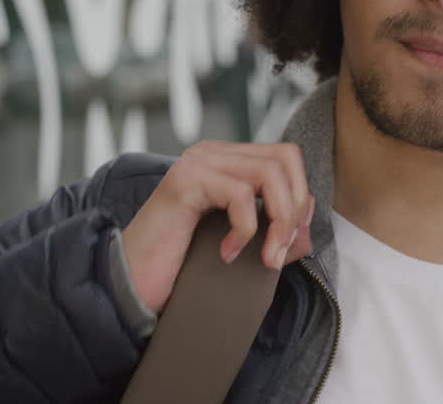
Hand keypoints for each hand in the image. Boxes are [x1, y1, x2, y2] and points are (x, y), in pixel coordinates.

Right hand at [119, 141, 314, 314]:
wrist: (133, 287)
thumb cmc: (184, 267)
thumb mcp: (243, 246)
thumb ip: (277, 229)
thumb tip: (309, 213)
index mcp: (227, 162)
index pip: (286, 157)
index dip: (299, 197)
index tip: (290, 242)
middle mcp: (212, 153)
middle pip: (285, 158)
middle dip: (294, 208)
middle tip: (279, 252)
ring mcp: (197, 162)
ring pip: (269, 173)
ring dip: (278, 222)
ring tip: (264, 257)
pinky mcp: (185, 180)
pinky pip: (241, 194)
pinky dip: (246, 229)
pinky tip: (228, 252)